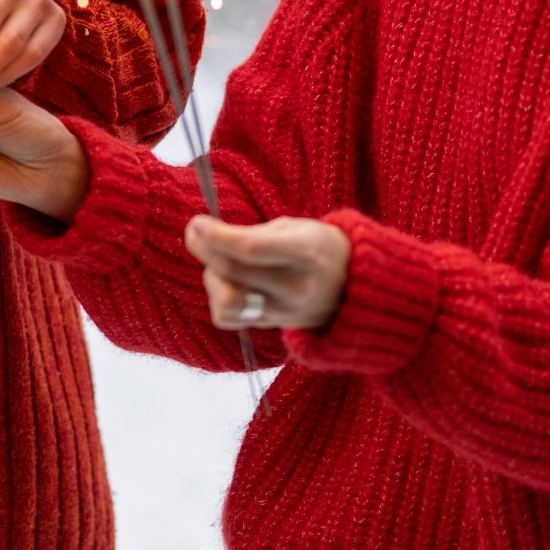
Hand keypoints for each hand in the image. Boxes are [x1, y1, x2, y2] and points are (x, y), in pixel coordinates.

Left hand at [183, 216, 348, 333]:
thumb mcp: (297, 228)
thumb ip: (255, 234)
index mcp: (307, 253)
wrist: (354, 286)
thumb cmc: (318, 247)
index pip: (251, 248)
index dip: (217, 236)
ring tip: (218, 263)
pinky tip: (228, 282)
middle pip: (234, 272)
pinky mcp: (274, 326)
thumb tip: (208, 236)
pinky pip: (228, 318)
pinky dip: (219, 298)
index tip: (198, 222)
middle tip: (195, 232)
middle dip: (204, 248)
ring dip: (213, 278)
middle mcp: (297, 287)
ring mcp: (286, 312)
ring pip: (227, 301)